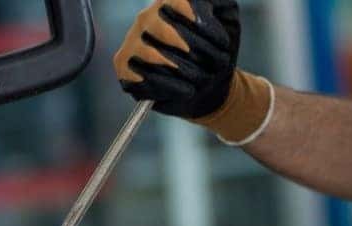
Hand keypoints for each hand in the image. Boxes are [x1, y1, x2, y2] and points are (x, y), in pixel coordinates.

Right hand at [113, 0, 270, 142]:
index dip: (205, 26)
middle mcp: (147, 18)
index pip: (183, 3)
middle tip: (215, 66)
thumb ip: (218, 2)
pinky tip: (186, 91)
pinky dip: (169, 87)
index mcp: (169, 2)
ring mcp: (132, 41)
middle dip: (198, 53)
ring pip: (154, 55)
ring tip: (203, 80)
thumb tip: (204, 3)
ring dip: (185, 72)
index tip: (223, 44)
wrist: (209, 83)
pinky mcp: (124, 66)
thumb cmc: (216, 49)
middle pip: (168, 31)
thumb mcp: (226, 18)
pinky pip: (142, 77)